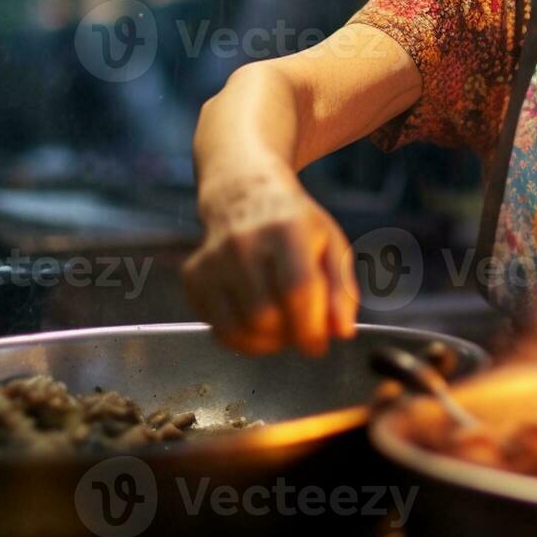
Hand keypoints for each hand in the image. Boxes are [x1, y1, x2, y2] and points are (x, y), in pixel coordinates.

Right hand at [183, 163, 357, 355]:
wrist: (244, 191)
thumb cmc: (295, 223)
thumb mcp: (330, 244)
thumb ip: (341, 290)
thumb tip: (342, 332)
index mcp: (285, 229)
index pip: (298, 291)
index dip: (311, 329)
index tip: (319, 344)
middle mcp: (243, 242)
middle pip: (266, 317)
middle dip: (289, 336)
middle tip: (300, 330)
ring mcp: (213, 259)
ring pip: (240, 329)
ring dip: (266, 342)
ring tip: (281, 326)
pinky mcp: (194, 276)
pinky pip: (218, 330)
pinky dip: (241, 339)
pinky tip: (256, 321)